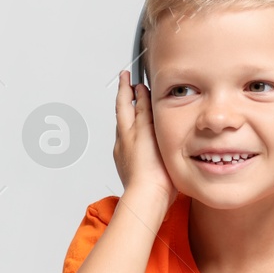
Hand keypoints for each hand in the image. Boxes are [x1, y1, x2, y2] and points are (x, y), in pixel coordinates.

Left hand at [114, 70, 176, 208]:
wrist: (148, 197)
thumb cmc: (150, 169)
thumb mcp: (148, 131)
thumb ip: (144, 110)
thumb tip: (139, 91)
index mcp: (126, 130)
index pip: (124, 101)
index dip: (125, 87)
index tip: (125, 75)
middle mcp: (123, 142)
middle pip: (123, 115)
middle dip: (126, 100)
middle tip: (130, 87)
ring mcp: (127, 155)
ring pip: (128, 130)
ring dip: (133, 118)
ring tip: (141, 111)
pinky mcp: (133, 168)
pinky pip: (133, 145)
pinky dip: (139, 136)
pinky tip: (147, 140)